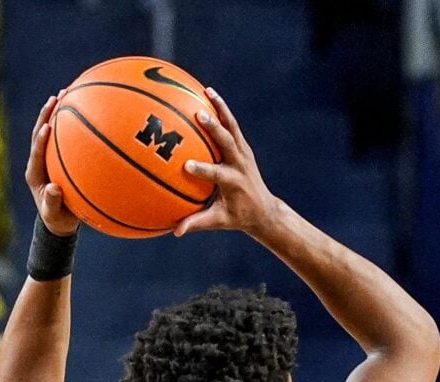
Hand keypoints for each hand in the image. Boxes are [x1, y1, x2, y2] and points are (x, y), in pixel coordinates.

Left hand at [22, 95, 77, 236]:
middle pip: (40, 133)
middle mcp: (38, 161)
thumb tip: (54, 190)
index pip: (36, 152)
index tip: (47, 126)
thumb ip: (52, 204)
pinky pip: (64, 136)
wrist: (58, 220)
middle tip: (55, 98)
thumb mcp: (54, 215)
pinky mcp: (57, 156)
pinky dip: (72, 123)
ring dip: (57, 111)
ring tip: (66, 92)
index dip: (40, 139)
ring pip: (51, 130)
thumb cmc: (57, 219)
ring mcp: (47, 157)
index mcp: (34, 173)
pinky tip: (85, 108)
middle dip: (46, 114)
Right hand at [174, 88, 278, 237]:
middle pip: (227, 142)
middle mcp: (240, 164)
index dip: (203, 170)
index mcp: (233, 183)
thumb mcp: (219, 221)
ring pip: (232, 126)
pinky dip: (222, 109)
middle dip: (214, 129)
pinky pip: (232, 124)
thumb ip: (198, 223)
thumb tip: (175, 231)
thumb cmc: (237, 217)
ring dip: (221, 108)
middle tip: (200, 115)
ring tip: (207, 91)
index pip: (217, 175)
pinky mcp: (243, 146)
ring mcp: (243, 153)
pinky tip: (207, 94)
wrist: (264, 209)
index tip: (186, 166)